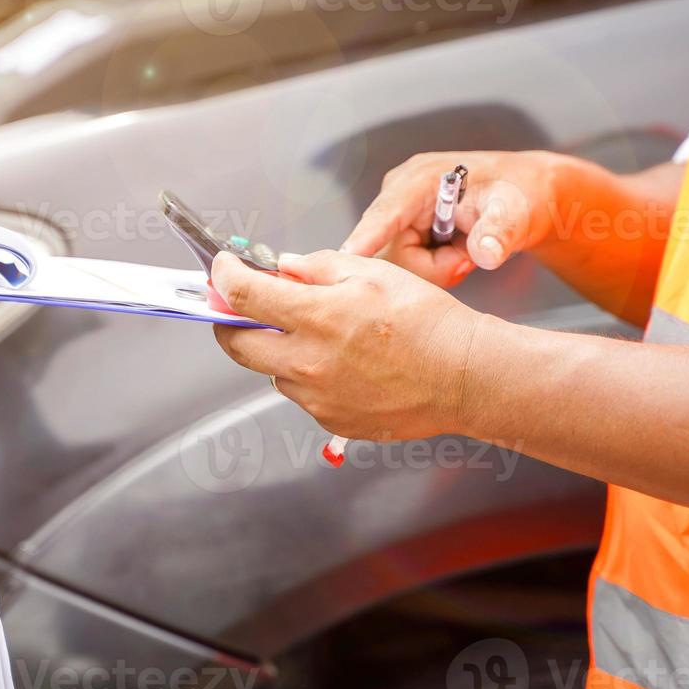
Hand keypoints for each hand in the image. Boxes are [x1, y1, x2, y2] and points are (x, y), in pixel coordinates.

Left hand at [211, 250, 484, 441]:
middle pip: (236, 344)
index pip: (242, 296)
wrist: (464, 377)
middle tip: (244, 305)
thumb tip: (283, 268)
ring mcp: (316, 397)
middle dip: (231, 320)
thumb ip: (318, 267)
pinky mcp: (330, 420)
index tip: (224, 270)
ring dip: (276, 348)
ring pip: (270, 369)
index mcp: (317, 317)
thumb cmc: (428, 322)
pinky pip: (300, 393)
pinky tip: (341, 361)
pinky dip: (306, 374)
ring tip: (316, 333)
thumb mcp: (373, 273)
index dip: (224, 277)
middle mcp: (308, 363)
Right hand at [341, 151, 565, 287]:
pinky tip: (455, 253)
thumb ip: (499, 232)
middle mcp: (400, 195)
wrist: (526, 196)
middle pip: (392, 252)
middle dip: (433, 266)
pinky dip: (435, 267)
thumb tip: (486, 253)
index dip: (367, 236)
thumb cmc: (519, 193)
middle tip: (468, 256)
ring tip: (465, 249)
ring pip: (399, 265)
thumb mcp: (516, 210)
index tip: (346, 257)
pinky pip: (407, 266)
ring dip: (437, 267)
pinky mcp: (403, 231)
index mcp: (422, 179)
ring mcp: (400, 215)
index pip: (387, 212)